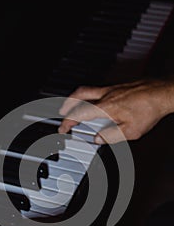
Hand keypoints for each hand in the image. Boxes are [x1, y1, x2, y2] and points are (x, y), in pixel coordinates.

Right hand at [58, 79, 173, 143]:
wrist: (163, 94)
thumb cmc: (150, 110)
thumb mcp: (130, 131)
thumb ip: (111, 136)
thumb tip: (98, 139)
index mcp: (106, 108)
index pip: (80, 113)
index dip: (68, 121)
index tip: (63, 128)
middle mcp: (107, 95)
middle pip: (79, 95)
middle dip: (67, 104)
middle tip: (63, 112)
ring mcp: (113, 89)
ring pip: (88, 89)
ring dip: (77, 97)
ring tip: (74, 105)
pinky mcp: (119, 86)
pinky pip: (99, 89)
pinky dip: (91, 95)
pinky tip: (96, 102)